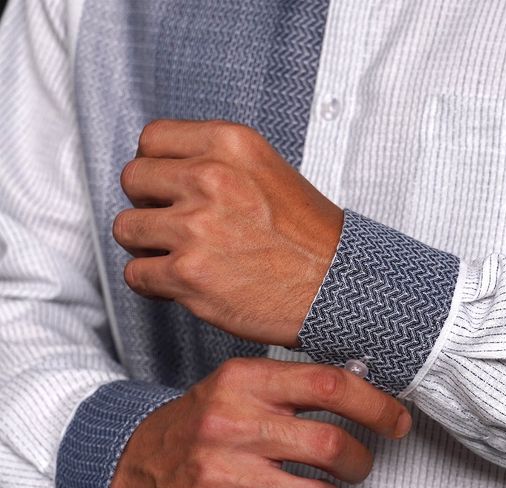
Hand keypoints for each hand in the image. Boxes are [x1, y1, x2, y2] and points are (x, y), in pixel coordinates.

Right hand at [109, 358, 410, 487]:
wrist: (135, 461)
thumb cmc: (203, 423)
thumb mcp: (240, 385)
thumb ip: (294, 385)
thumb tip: (367, 392)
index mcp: (244, 382)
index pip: (328, 385)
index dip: (376, 405)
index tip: (396, 422)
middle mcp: (231, 425)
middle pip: (331, 446)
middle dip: (361, 462)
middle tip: (358, 466)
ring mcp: (219, 475)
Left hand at [112, 119, 343, 346]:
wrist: (337, 288)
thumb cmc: (310, 239)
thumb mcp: (268, 172)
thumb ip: (217, 164)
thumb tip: (164, 176)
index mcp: (230, 144)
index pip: (152, 139)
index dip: (156, 169)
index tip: (167, 189)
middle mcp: (210, 178)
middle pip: (133, 180)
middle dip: (149, 206)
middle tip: (174, 226)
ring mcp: (195, 227)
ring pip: (127, 229)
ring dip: (148, 247)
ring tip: (179, 258)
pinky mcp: (188, 274)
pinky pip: (136, 274)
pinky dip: (153, 284)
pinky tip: (180, 285)